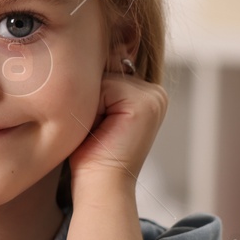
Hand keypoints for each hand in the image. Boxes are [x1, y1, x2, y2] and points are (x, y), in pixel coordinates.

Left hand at [67, 66, 167, 184]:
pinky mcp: (145, 102)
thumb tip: (84, 53)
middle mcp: (154, 93)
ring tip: (96, 131)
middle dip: (89, 99)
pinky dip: (92, 109)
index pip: (106, 73)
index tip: (93, 126)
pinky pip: (104, 87)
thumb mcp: (93, 114)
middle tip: (95, 131)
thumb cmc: (89, 157)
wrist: (100, 186)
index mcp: (145, 95)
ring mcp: (153, 96)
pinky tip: (100, 130)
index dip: (89, 97)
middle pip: (105, 73)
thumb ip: (98, 87)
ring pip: (103, 79)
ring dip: (89, 104)